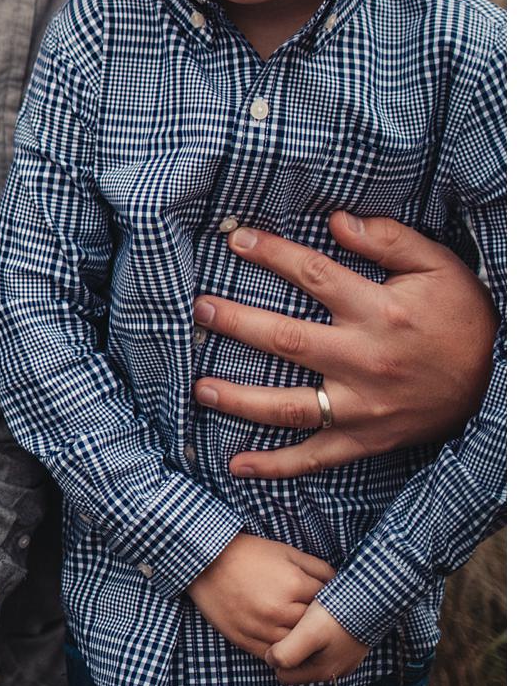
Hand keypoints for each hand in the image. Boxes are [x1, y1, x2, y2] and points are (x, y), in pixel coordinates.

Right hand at [184, 533, 334, 659]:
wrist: (203, 561)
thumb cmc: (248, 553)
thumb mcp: (286, 552)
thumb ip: (318, 568)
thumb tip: (341, 585)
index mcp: (294, 585)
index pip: (328, 603)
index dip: (330, 604)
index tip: (330, 604)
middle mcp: (279, 610)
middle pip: (314, 628)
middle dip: (318, 625)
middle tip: (320, 623)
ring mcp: (260, 628)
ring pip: (296, 647)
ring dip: (302, 642)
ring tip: (304, 636)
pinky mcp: (244, 639)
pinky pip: (273, 656)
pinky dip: (282, 652)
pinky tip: (284, 643)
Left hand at [192, 213, 494, 477]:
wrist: (503, 382)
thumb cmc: (466, 318)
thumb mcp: (440, 268)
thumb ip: (390, 240)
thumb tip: (337, 220)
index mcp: (380, 312)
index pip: (314, 275)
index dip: (271, 254)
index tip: (235, 239)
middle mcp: (365, 360)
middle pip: (286, 340)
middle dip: (236, 322)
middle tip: (198, 309)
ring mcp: (363, 406)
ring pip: (290, 406)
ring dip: (239, 398)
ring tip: (199, 387)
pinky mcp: (367, 440)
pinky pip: (316, 458)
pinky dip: (276, 466)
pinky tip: (236, 465)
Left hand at [265, 600, 368, 683]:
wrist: (372, 599)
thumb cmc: (338, 616)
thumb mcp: (310, 634)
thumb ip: (288, 653)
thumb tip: (270, 660)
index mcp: (323, 672)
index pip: (284, 675)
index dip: (275, 657)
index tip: (276, 636)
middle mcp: (334, 670)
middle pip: (296, 666)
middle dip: (288, 649)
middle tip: (287, 626)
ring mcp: (341, 657)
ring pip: (308, 654)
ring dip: (300, 640)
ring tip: (300, 620)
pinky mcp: (346, 644)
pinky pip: (322, 643)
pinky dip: (314, 633)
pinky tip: (313, 617)